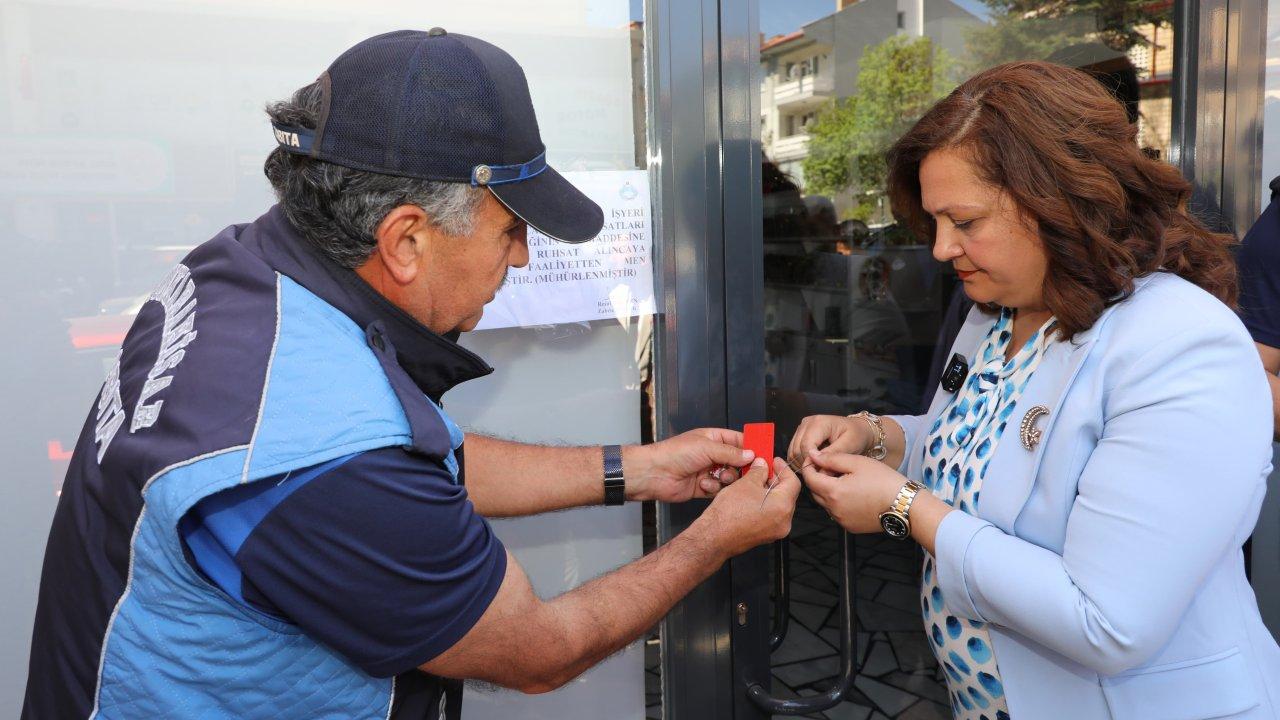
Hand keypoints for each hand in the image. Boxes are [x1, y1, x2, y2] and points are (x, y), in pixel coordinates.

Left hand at [625, 428, 754, 502]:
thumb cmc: (675, 453)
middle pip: (736, 462)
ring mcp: (708, 471)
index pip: (738, 440)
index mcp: (713, 439)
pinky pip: (718, 489)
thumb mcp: (707, 447)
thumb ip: (731, 452)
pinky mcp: (703, 487)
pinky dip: (713, 488)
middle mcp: (712, 455)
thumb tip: (751, 454)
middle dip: (739, 468)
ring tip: (718, 477)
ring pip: (729, 477)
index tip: (763, 456)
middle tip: (743, 472)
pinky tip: (703, 485)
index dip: (751, 447)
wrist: (655, 473)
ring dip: (725, 479)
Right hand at [696, 458, 799, 557]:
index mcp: (783, 506)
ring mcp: (776, 531)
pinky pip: (771, 516)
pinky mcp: (766, 535)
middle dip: (775, 480)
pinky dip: (765, 504)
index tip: (774, 462)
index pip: (793, 482)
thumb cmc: (728, 514)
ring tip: (755, 483)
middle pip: (787, 494)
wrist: (714, 536)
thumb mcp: (745, 484)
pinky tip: (752, 497)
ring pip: (779, 505)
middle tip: (763, 470)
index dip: (783, 468)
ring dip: (770, 492)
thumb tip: (762, 465)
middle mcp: (784, 521)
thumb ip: (758, 471)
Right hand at [787, 415, 871, 470]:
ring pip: (792, 451)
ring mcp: (802, 427)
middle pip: (797, 449)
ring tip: (817, 470)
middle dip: (806, 464)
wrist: (858, 430)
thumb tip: (817, 465)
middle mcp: (807, 422)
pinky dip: (800, 461)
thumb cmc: (856, 436)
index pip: (806, 445)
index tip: (822, 471)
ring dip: (802, 464)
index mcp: (819, 423)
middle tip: (820, 473)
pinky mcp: (800, 434)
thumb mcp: (850, 445)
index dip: (811, 461)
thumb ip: (833, 454)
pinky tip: (812, 466)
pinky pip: (793, 451)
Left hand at [800, 449, 906, 533]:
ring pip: (825, 503)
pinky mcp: (850, 527)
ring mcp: (842, 520)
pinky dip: (838, 503)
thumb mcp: (858, 462)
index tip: (814, 458)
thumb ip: (831, 458)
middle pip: (815, 491)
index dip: (809, 466)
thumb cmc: (885, 482)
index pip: (809, 478)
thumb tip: (813, 455)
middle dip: (818, 478)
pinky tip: (853, 494)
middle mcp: (834, 509)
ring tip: (846, 480)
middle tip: (832, 467)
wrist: (905, 505)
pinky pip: (836, 513)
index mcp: (834, 492)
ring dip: (828, 491)